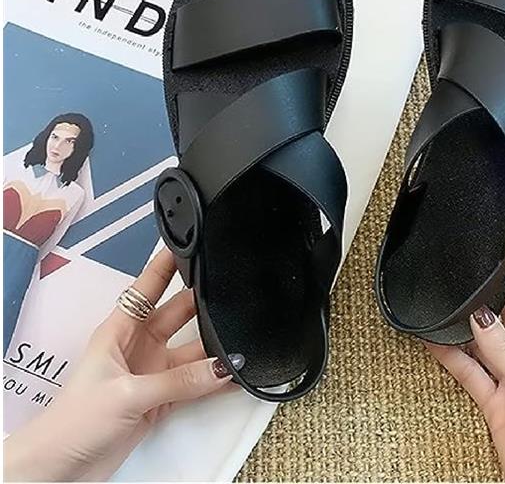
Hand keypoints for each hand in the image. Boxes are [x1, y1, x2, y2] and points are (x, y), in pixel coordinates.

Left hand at [4, 248, 231, 481]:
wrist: (62, 469)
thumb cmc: (76, 421)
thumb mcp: (128, 394)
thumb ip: (178, 380)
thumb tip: (222, 368)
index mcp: (120, 330)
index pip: (147, 287)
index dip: (166, 265)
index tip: (190, 244)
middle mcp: (138, 345)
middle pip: (177, 314)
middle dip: (202, 302)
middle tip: (231, 290)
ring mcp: (152, 371)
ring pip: (191, 350)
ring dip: (214, 348)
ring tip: (241, 338)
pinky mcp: (161, 398)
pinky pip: (194, 382)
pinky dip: (214, 379)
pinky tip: (234, 375)